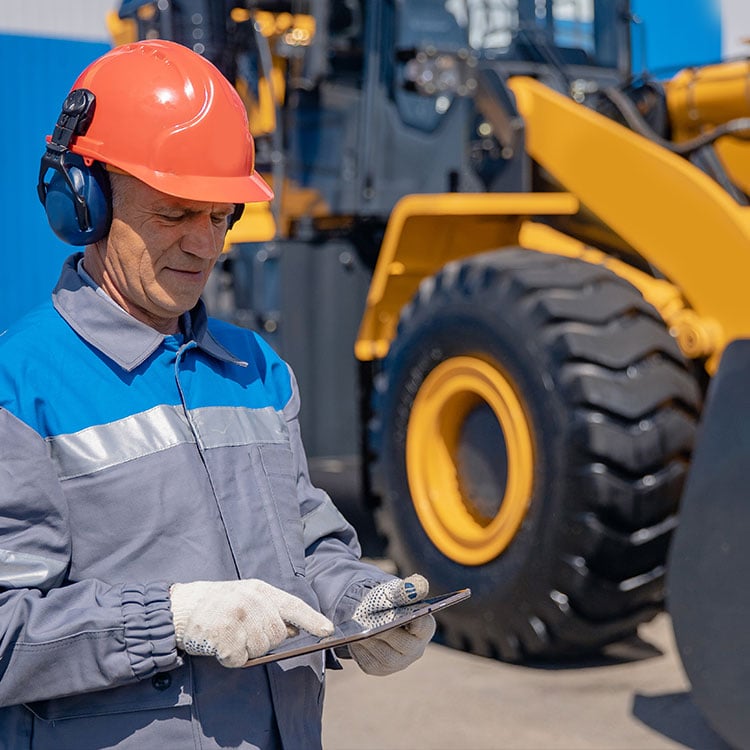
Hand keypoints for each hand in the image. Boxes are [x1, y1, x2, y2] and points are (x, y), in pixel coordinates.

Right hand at [170, 579, 333, 667]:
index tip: (328, 630)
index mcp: (260, 590)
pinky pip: (238, 659)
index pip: (292, 605)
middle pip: (277, 635)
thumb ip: (270, 610)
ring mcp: (238, 618)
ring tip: (227, 634)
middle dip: (262, 640)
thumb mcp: (245, 597)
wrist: (178, 607)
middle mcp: (252, 601)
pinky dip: (228, 658)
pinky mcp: (224, 636)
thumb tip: (293, 629)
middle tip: (240, 631)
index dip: (312, 619)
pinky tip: (217, 644)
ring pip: (259, 650)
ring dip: (244, 650)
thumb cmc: (215, 604)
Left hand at [349, 574, 435, 675]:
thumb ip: (407, 588)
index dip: (417, 622)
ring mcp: (398, 662)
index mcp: (424, 627)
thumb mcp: (396, 591)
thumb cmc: (389, 601)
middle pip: (404, 645)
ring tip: (359, 632)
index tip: (404, 615)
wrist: (370, 613)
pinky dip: (361, 651)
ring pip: (386, 657)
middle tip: (374, 625)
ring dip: (372, 643)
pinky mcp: (379, 668)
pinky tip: (355, 640)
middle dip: (388, 633)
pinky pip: (370, 663)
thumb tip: (416, 587)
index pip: (424, 626)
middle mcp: (415, 649)